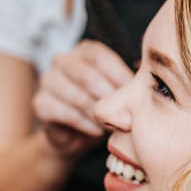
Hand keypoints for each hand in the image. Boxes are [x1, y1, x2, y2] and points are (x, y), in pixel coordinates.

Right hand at [33, 40, 133, 156]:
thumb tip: (150, 80)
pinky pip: (64, 112)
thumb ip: (129, 83)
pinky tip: (96, 131)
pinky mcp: (40, 104)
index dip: (118, 76)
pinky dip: (84, 124)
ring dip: (97, 113)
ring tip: (112, 125)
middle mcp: (63, 61)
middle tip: (124, 114)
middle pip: (86, 74)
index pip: (99, 55)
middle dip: (109, 97)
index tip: (135, 95)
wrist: (79, 138)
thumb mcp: (120, 94)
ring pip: (76, 95)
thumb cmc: (104, 110)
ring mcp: (48, 81)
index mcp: (84, 52)